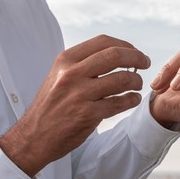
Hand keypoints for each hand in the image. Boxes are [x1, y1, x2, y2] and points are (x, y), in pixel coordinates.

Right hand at [0, 35, 150, 176]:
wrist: (34, 136)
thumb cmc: (52, 105)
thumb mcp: (59, 75)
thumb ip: (82, 63)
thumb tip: (116, 52)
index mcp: (65, 60)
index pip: (103, 42)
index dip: (125, 45)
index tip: (135, 52)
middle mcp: (71, 74)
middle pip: (115, 55)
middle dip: (137, 57)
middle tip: (145, 63)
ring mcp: (80, 94)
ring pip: (121, 79)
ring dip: (136, 81)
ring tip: (137, 85)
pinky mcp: (88, 115)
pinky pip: (120, 102)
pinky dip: (132, 100)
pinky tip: (133, 100)